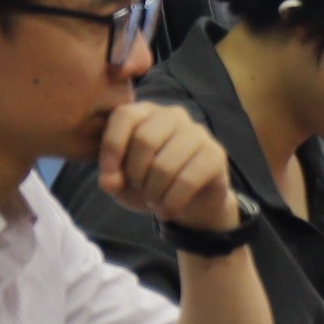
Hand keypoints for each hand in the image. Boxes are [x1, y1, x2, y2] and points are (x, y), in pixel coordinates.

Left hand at [91, 101, 242, 236]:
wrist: (191, 201)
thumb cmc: (152, 183)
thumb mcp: (123, 183)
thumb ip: (111, 178)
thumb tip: (108, 180)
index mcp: (147, 113)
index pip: (125, 116)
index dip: (112, 146)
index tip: (108, 174)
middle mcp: (174, 115)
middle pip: (145, 140)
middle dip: (135, 173)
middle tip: (138, 189)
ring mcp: (198, 133)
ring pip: (165, 164)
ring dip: (154, 192)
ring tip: (153, 203)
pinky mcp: (215, 154)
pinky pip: (187, 180)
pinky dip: (171, 202)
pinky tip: (167, 211)